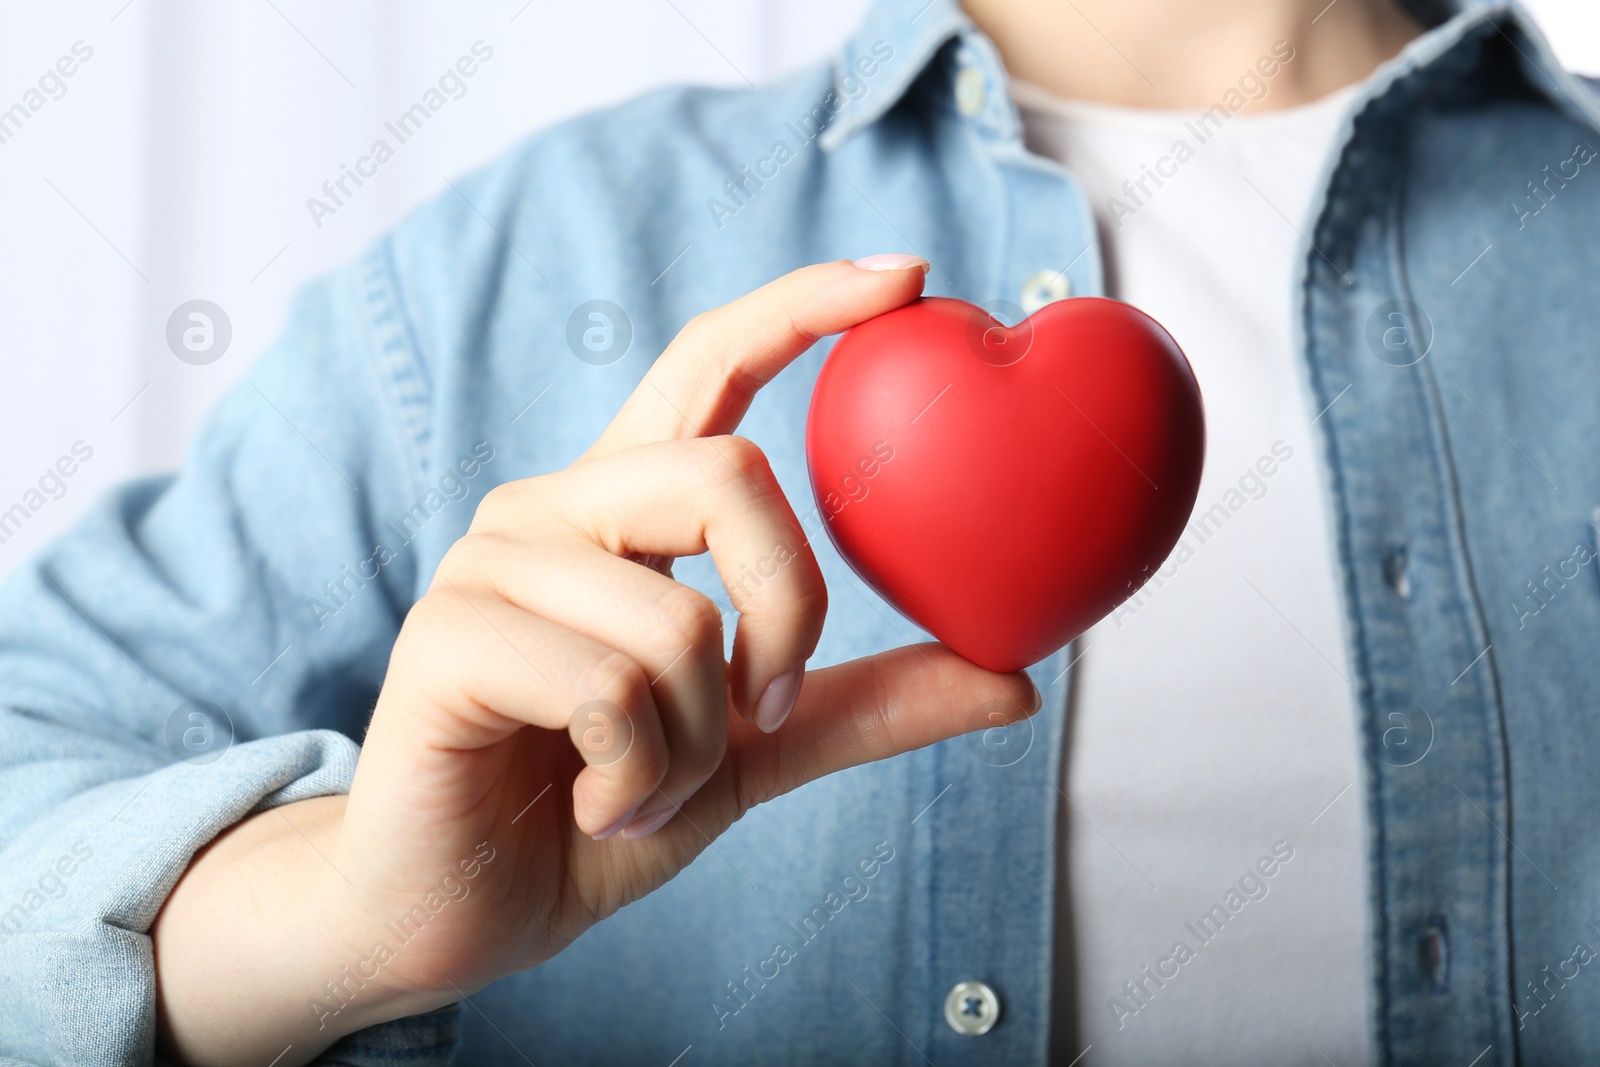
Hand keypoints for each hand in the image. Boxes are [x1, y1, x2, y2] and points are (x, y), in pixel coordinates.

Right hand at [153, 258, 1040, 1064]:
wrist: (461, 912)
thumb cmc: (598, 810)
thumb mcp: (751, 752)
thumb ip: (863, 705)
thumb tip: (1013, 681)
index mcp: (624, 512)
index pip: (708, 363)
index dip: (802, 307)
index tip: (907, 277)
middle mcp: (552, 509)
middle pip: (727, 473)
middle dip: (790, 612)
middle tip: (765, 708)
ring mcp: (489, 562)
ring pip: (678, 619)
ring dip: (694, 746)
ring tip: (640, 793)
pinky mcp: (444, 635)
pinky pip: (610, 690)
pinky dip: (638, 780)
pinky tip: (593, 809)